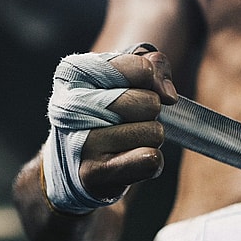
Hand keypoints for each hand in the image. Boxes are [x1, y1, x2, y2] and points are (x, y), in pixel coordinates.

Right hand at [81, 49, 177, 200]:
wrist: (74, 163)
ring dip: (148, 139)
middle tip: (128, 121)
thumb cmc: (105, 113)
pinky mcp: (93, 173)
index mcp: (76, 72)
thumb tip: (168, 94)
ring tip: (125, 141)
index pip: (142, 69)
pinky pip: (150, 159)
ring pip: (154, 133)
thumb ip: (154, 67)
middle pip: (151, 103)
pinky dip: (150, 162)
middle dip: (150, 113)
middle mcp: (72, 104)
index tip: (142, 89)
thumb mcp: (125, 78)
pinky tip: (130, 161)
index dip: (152, 81)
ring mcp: (82, 141)